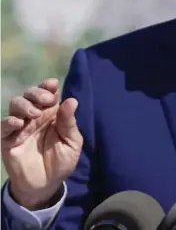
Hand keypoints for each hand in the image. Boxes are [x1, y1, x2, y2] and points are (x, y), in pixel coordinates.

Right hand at [1, 78, 82, 209]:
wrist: (45, 185)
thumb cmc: (61, 161)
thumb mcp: (71, 142)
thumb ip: (69, 122)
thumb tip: (72, 100)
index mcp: (52, 113)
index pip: (49, 93)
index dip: (48, 86)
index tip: (52, 85)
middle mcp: (36, 116)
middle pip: (30, 94)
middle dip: (36, 92)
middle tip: (46, 100)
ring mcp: (20, 127)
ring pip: (16, 104)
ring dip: (24, 105)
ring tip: (35, 114)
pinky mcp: (7, 140)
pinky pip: (4, 125)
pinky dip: (9, 121)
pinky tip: (19, 124)